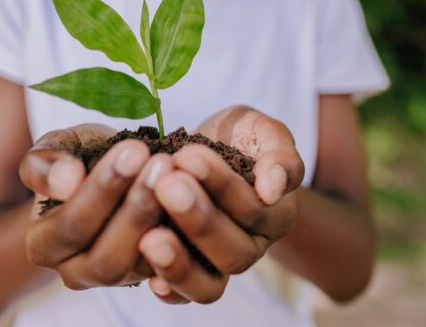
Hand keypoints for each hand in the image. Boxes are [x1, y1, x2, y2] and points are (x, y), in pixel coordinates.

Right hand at [19, 125, 174, 288]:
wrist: (117, 169)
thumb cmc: (81, 157)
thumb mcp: (58, 147)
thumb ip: (46, 162)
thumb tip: (67, 182)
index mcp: (44, 243)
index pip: (71, 227)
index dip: (102, 190)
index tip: (133, 151)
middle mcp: (78, 271)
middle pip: (106, 259)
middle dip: (137, 209)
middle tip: (162, 164)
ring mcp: (120, 277)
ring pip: (141, 267)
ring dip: (163, 220)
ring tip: (179, 177)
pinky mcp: (156, 274)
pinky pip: (175, 271)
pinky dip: (188, 238)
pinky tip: (200, 200)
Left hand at [139, 106, 304, 303]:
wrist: (208, 147)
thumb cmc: (237, 135)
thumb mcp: (261, 130)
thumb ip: (279, 154)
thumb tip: (273, 189)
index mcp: (276, 214)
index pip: (255, 210)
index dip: (221, 185)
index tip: (188, 155)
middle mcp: (252, 246)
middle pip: (234, 251)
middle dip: (198, 219)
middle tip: (166, 185)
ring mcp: (219, 263)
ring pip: (210, 283)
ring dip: (180, 261)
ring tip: (149, 236)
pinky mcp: (189, 269)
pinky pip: (183, 295)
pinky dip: (168, 288)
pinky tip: (147, 275)